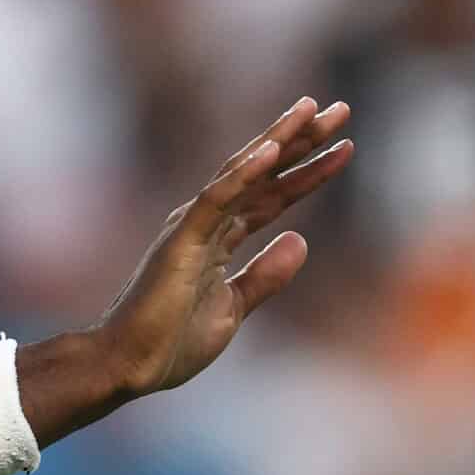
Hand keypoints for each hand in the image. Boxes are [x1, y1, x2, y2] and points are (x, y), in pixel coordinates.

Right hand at [95, 96, 354, 398]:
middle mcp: (206, 222)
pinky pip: (216, 200)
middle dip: (302, 140)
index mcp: (218, 238)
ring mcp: (192, 227)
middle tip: (341, 109)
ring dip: (279, 140)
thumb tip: (301, 241)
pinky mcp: (181, 240)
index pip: (272, 197)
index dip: (309, 172)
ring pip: (242, 173)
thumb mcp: (234, 307)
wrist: (128, 365)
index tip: (346, 148)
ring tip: (313, 109)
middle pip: (263, 173)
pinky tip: (272, 150)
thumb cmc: (171, 341)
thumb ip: (265, 275)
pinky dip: (243, 174)